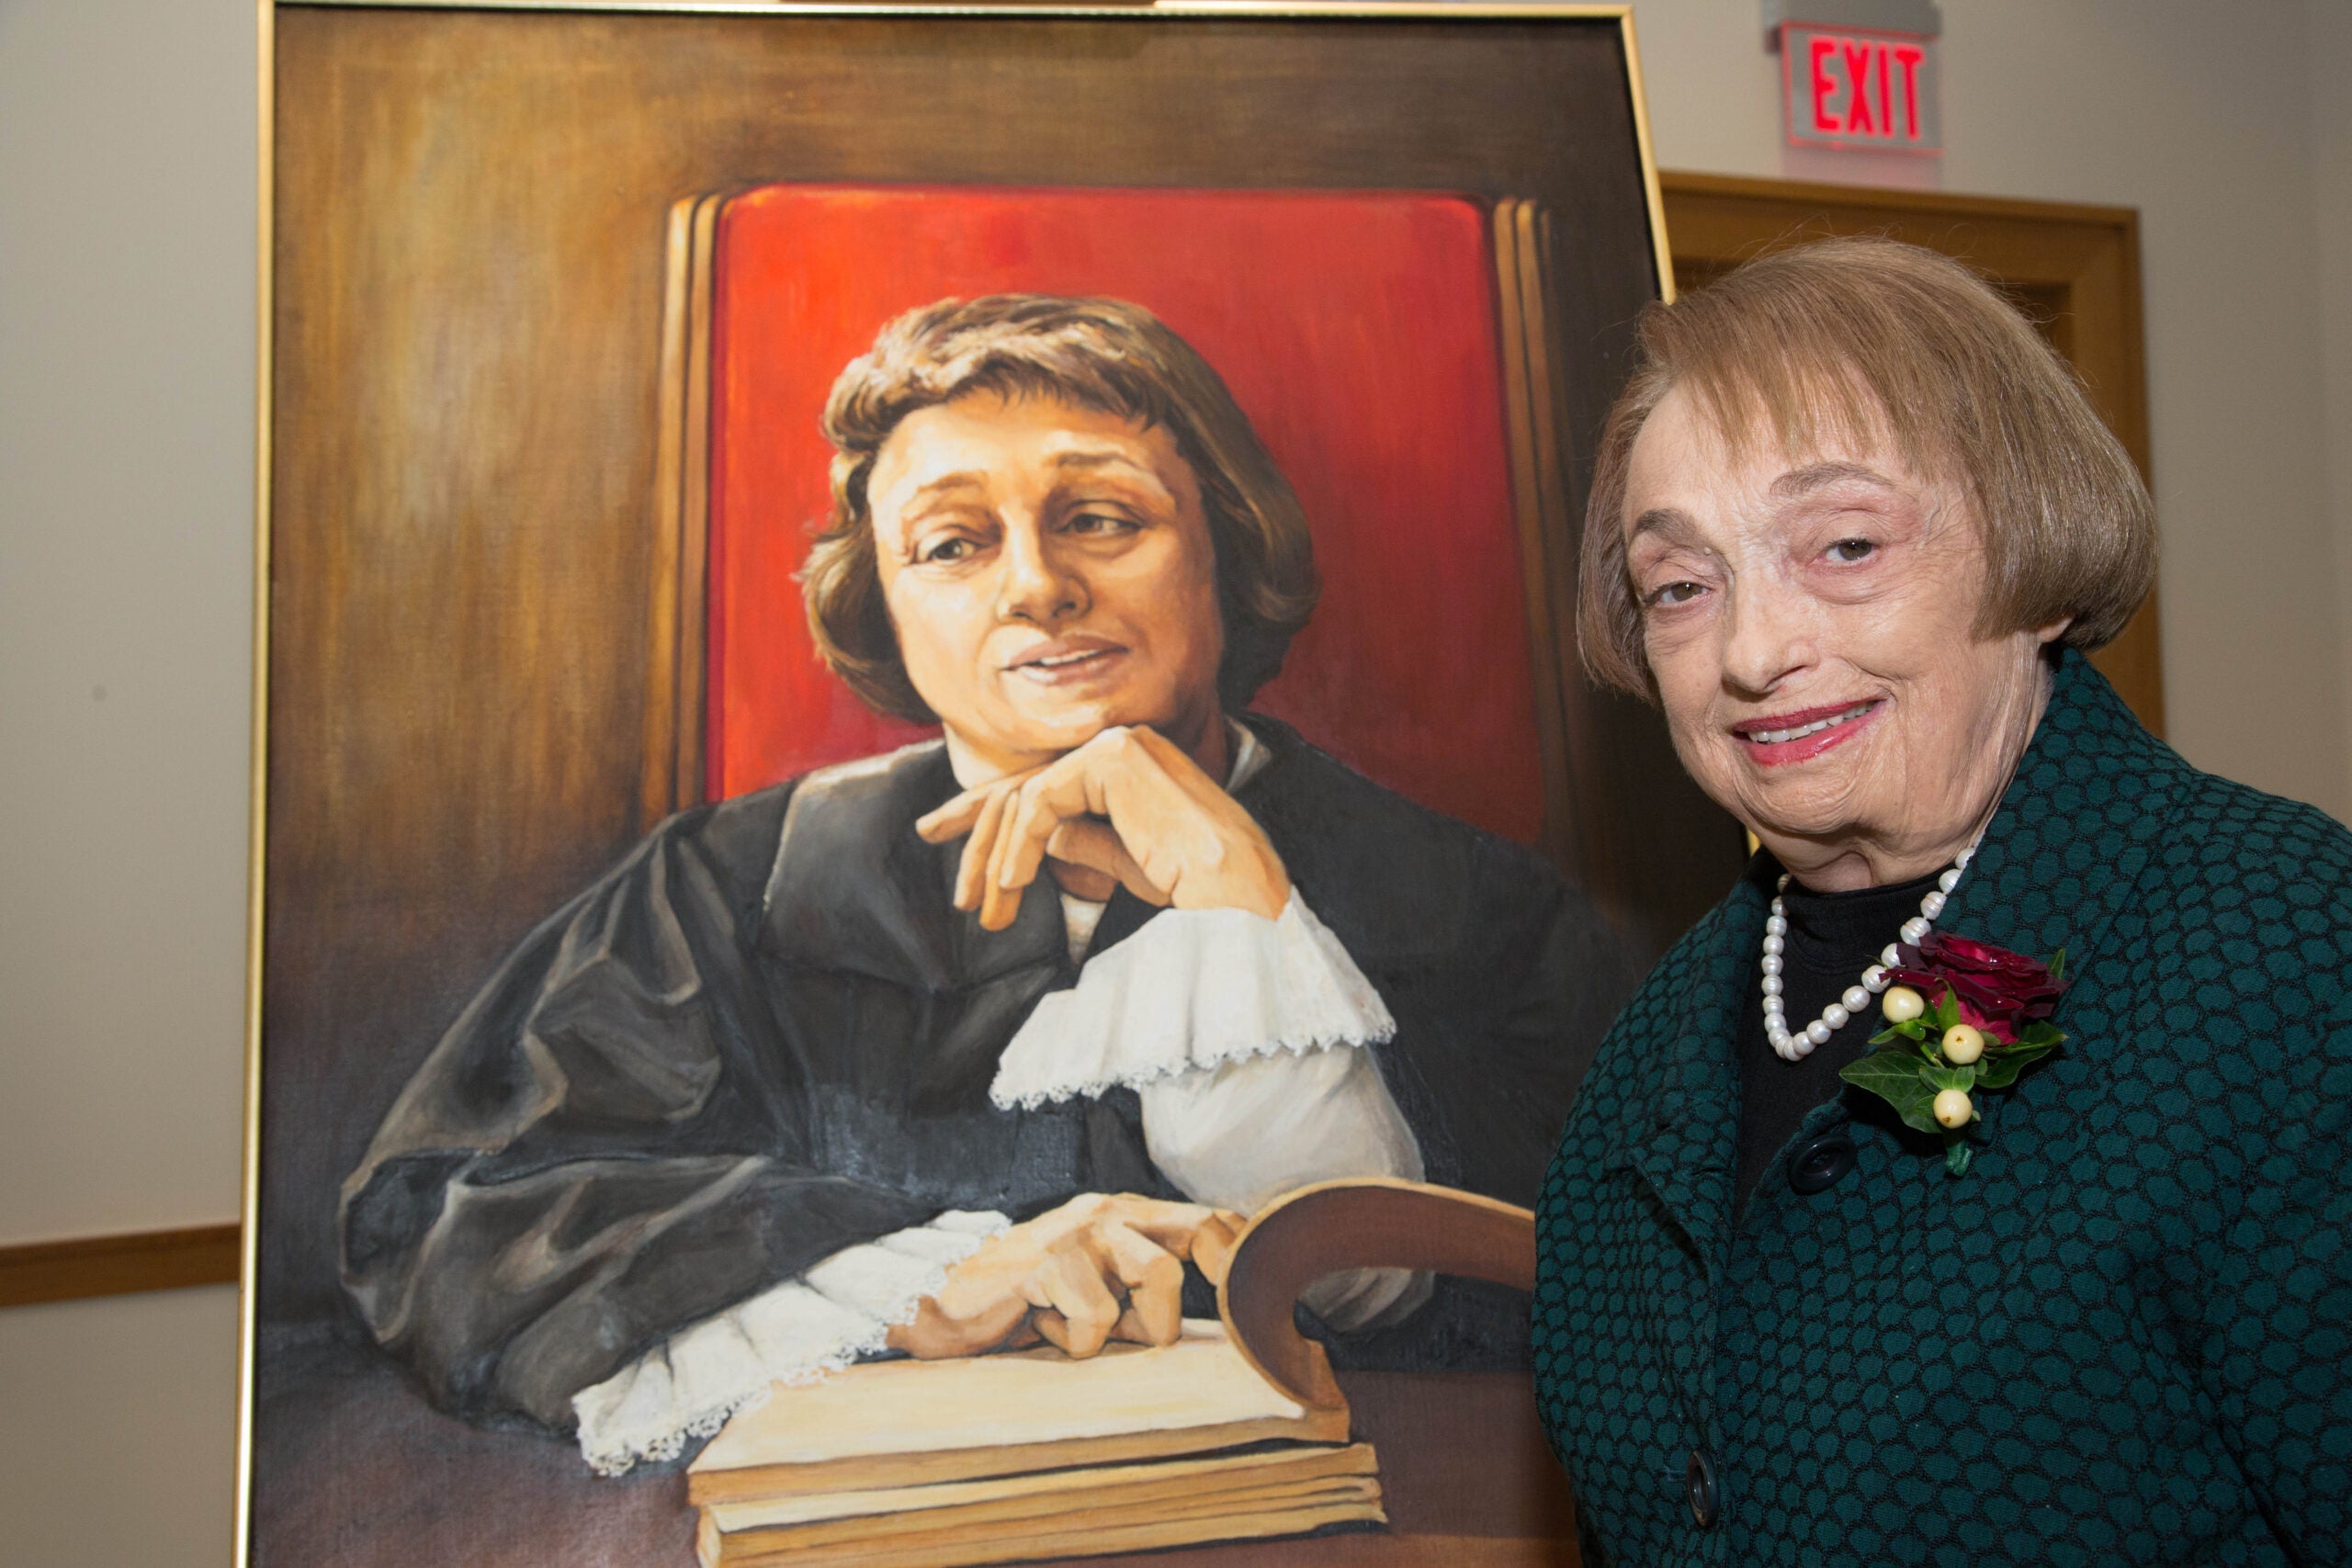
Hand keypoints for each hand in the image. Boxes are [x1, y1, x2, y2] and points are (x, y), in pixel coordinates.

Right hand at [884, 1194, 1244, 1360]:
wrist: (945, 1304)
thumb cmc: (1028, 1304)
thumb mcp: (1098, 1288)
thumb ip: (1145, 1287)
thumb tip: (1209, 1321)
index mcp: (1126, 1213)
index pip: (1209, 1217)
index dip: (1235, 1252)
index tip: (1236, 1294)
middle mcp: (1108, 1211)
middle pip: (1195, 1238)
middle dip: (1186, 1293)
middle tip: (1145, 1332)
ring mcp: (1079, 1231)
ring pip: (1159, 1274)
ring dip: (1127, 1325)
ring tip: (1077, 1330)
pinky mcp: (1047, 1261)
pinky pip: (1097, 1317)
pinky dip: (1074, 1342)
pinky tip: (1040, 1327)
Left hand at [915, 725, 1290, 930]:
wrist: (1239, 893)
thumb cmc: (1199, 887)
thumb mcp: (1127, 861)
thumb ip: (1084, 839)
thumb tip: (1044, 837)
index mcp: (1129, 766)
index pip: (1041, 786)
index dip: (986, 815)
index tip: (941, 835)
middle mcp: (1122, 744)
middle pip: (1024, 786)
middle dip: (979, 839)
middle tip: (958, 894)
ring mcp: (1118, 745)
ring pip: (1024, 798)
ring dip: (995, 859)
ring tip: (986, 911)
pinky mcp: (1113, 760)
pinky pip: (1039, 803)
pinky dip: (1017, 848)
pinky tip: (1011, 887)